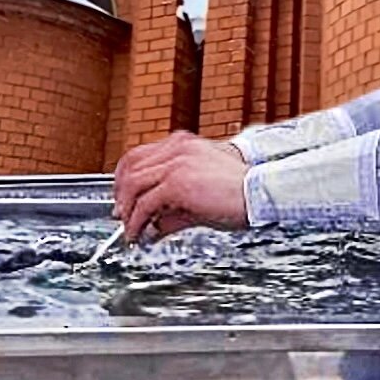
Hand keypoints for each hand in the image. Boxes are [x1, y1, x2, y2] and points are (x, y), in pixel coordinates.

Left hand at [113, 131, 249, 242]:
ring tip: (131, 230)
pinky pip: (144, 204)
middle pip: (130, 166)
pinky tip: (140, 235)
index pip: (139, 155)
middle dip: (120, 195)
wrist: (259, 193)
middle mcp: (177, 148)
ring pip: (132, 185)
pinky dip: (136, 223)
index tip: (123, 200)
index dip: (125, 178)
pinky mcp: (177, 182)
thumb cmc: (239, 193)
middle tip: (121, 217)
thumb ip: (173, 208)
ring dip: (127, 211)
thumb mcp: (199, 196)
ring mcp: (176, 163)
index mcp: (184, 145)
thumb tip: (153, 227)